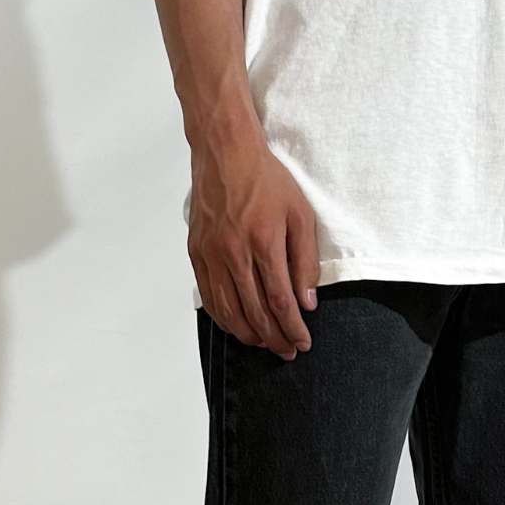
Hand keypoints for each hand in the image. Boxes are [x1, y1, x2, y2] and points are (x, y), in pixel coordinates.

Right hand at [188, 133, 319, 358]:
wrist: (225, 152)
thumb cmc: (266, 179)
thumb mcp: (300, 214)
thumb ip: (305, 261)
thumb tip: (307, 302)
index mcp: (264, 242)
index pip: (280, 301)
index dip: (292, 328)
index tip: (303, 342)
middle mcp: (234, 253)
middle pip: (255, 312)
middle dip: (274, 338)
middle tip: (287, 351)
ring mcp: (211, 254)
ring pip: (228, 310)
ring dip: (248, 334)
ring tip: (265, 343)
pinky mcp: (196, 252)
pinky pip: (209, 296)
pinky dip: (223, 318)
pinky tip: (237, 326)